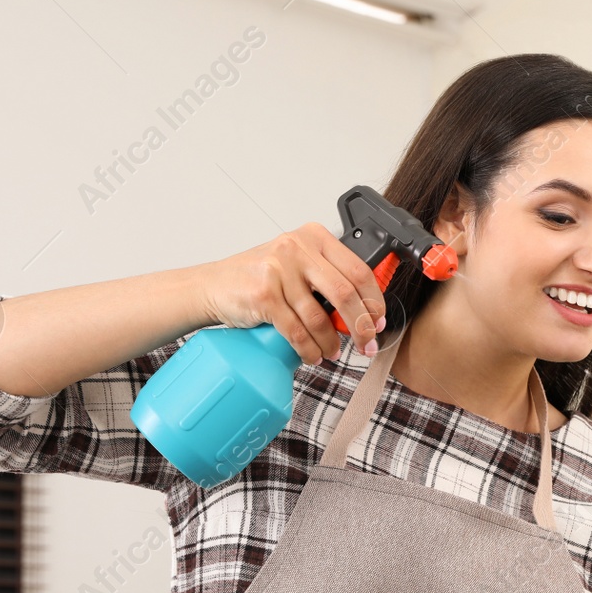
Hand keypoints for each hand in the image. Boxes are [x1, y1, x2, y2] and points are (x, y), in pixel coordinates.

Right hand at [198, 221, 387, 364]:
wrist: (213, 285)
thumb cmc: (260, 278)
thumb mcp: (298, 266)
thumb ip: (329, 278)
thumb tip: (367, 312)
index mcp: (314, 237)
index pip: (358, 270)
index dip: (374, 301)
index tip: (378, 321)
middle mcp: (297, 248)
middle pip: (345, 293)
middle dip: (361, 326)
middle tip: (366, 344)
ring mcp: (279, 270)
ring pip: (319, 318)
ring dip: (331, 343)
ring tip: (333, 352)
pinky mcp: (264, 294)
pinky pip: (296, 331)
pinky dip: (308, 349)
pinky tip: (313, 355)